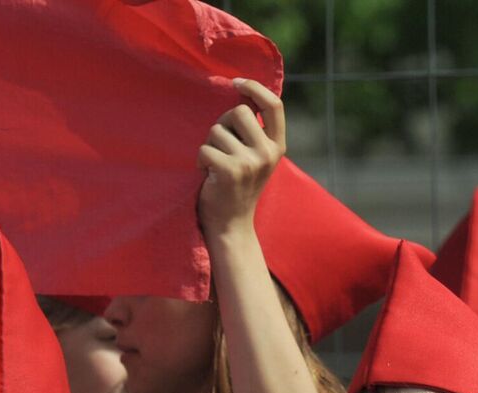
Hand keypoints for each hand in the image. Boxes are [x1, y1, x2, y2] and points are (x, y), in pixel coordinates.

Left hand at [196, 78, 285, 241]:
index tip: (237, 82)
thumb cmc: (237, 186)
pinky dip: (200, 160)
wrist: (231, 225)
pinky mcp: (231, 171)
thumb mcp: (255, 157)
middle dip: (222, 124)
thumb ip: (253, 131)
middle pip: (239, 111)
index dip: (256, 87)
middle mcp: (268, 153)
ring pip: (217, 130)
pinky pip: (205, 148)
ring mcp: (251, 162)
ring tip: (214, 165)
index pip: (274, 105)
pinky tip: (207, 174)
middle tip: (220, 146)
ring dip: (209, 145)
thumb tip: (241, 91)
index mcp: (277, 146)